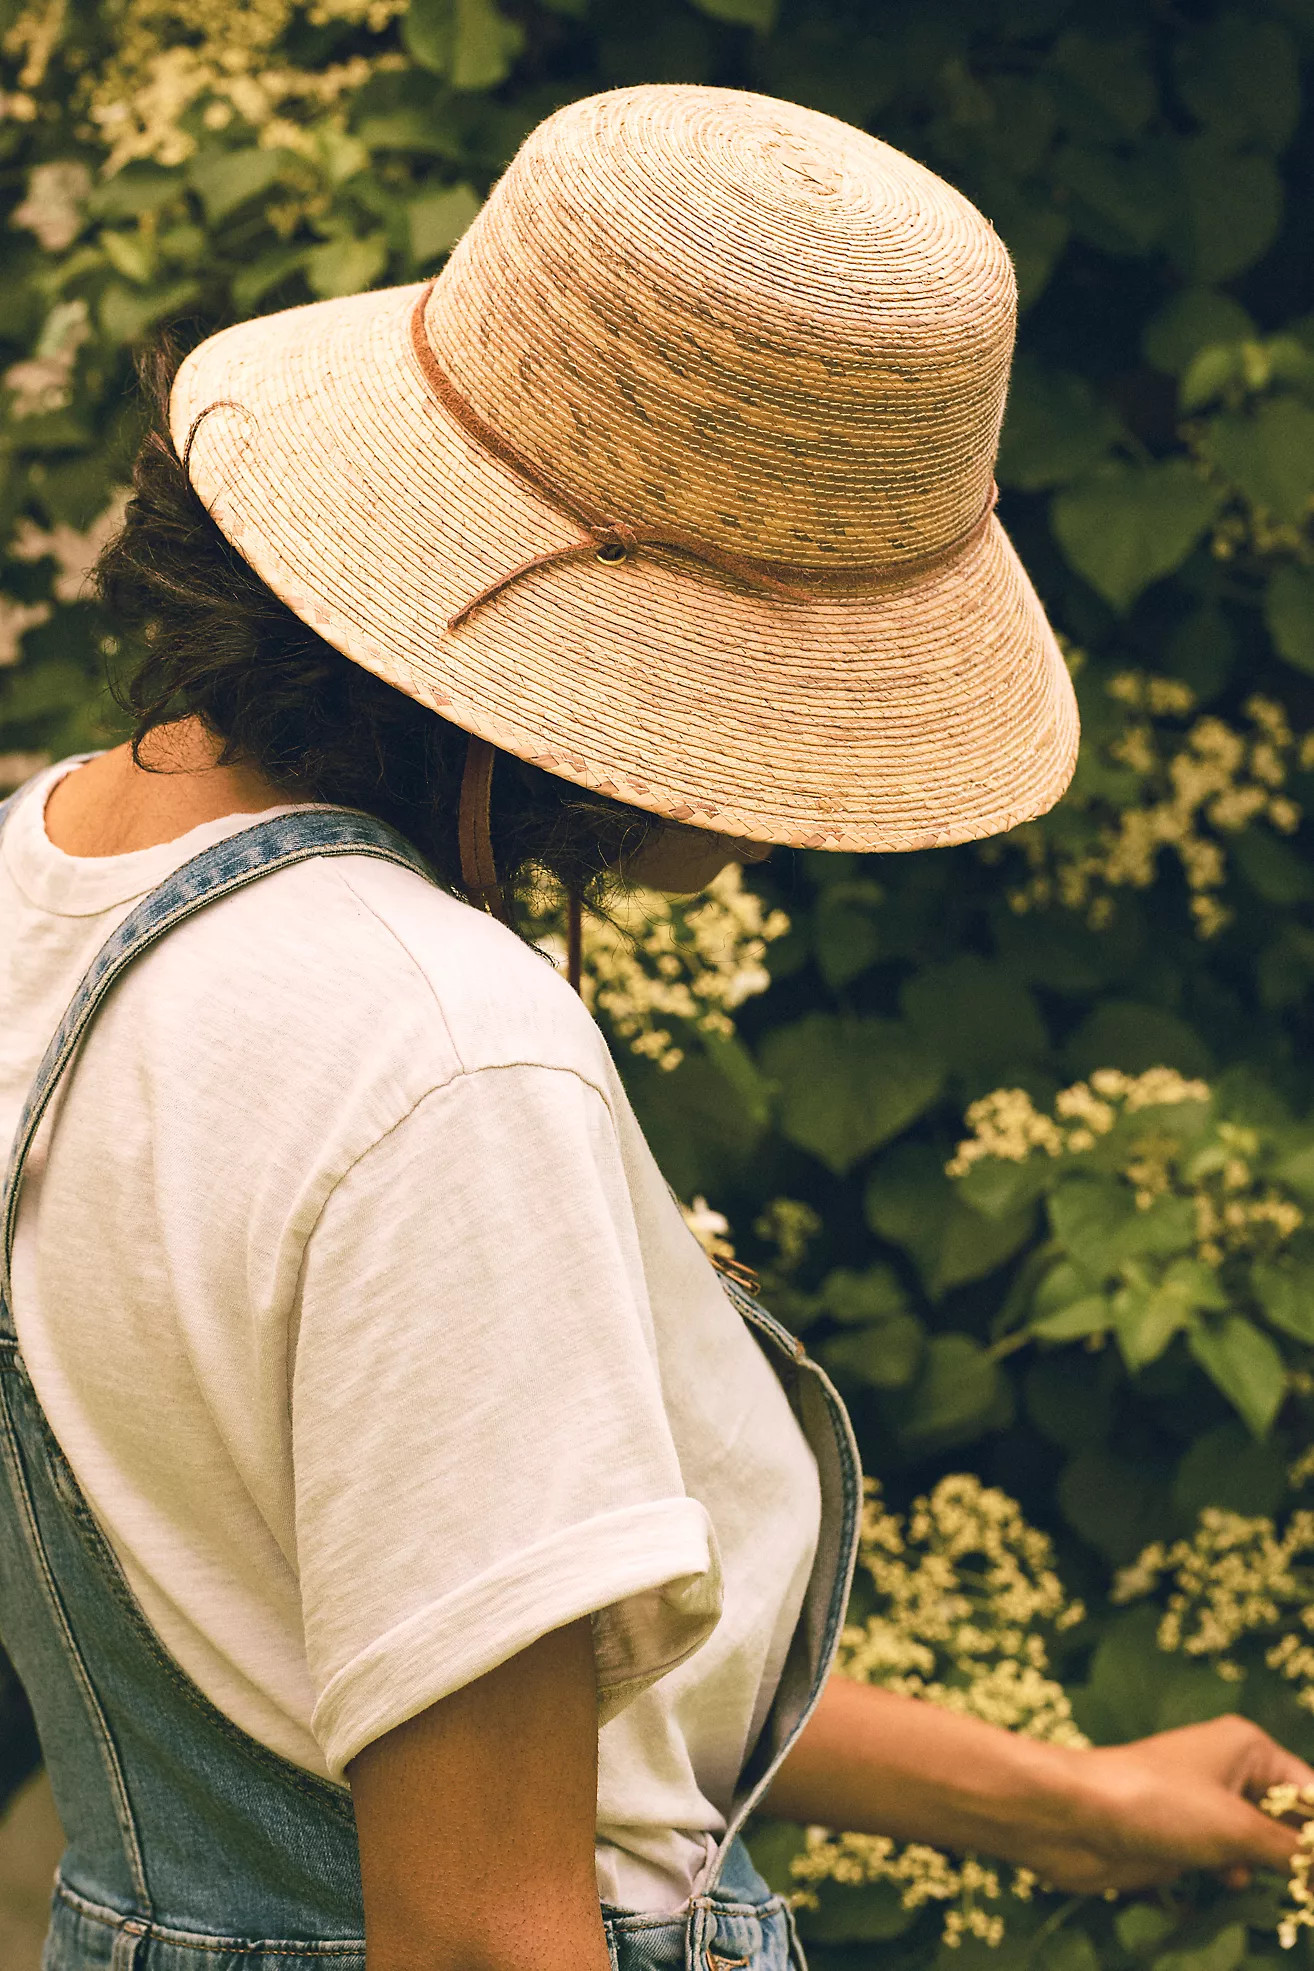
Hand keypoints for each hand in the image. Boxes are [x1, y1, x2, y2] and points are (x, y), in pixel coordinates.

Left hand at [1035, 1716, 1313, 1894]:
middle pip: (1289, 1819)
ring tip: (1271, 1886)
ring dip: (1270, 1869)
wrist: (1073, 1817)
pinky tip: (1228, 1882)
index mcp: (1248, 1748)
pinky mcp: (1183, 1837)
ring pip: (1260, 1844)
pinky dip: (1236, 1875)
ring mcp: (1205, 1805)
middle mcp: (1230, 1770)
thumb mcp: (1237, 1828)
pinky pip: (1229, 1860)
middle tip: (1308, 1891)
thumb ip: (1293, 1851)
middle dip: (1300, 1855)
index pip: (1310, 1791)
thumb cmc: (1155, 1803)